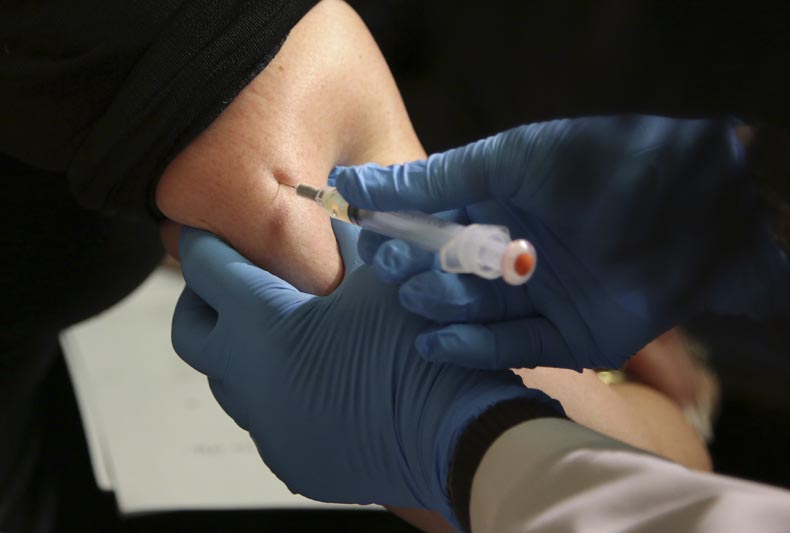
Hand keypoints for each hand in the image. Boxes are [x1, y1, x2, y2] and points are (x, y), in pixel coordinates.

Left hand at [172, 228, 561, 526]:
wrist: (459, 435)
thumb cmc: (420, 347)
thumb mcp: (384, 276)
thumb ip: (349, 237)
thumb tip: (336, 207)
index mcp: (262, 327)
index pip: (205, 270)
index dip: (206, 241)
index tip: (210, 230)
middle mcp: (248, 382)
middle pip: (191, 330)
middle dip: (203, 298)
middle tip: (233, 280)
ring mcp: (267, 428)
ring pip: (226, 379)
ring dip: (240, 348)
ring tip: (284, 328)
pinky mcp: (291, 459)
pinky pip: (264, 417)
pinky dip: (274, 389)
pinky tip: (316, 376)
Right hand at [335, 115, 789, 370]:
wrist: (693, 208)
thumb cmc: (599, 167)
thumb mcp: (511, 160)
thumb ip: (435, 180)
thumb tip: (353, 183)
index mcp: (505, 205)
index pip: (433, 222)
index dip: (398, 230)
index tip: (365, 234)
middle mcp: (520, 253)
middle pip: (449, 271)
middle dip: (415, 270)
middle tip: (392, 268)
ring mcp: (544, 298)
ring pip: (473, 311)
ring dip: (439, 305)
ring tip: (418, 294)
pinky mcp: (570, 340)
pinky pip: (510, 348)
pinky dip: (471, 348)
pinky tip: (434, 341)